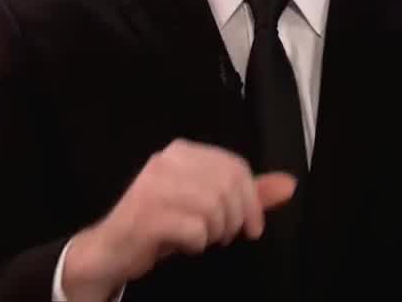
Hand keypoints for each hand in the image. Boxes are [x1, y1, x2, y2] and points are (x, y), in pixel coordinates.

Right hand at [61, 138, 296, 301]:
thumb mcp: (208, 206)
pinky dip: (196, 243)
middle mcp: (165, 162)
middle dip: (235, 218)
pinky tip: (184, 244)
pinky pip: (195, 228)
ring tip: (202, 238)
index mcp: (181, 152)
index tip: (251, 227)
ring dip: (216, 232)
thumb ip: (248, 194)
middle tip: (224, 236)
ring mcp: (153, 186)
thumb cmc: (162, 225)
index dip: (252, 200)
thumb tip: (289, 184)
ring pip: (214, 206)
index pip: (235, 166)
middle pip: (227, 185)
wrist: (113, 249)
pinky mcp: (147, 214)